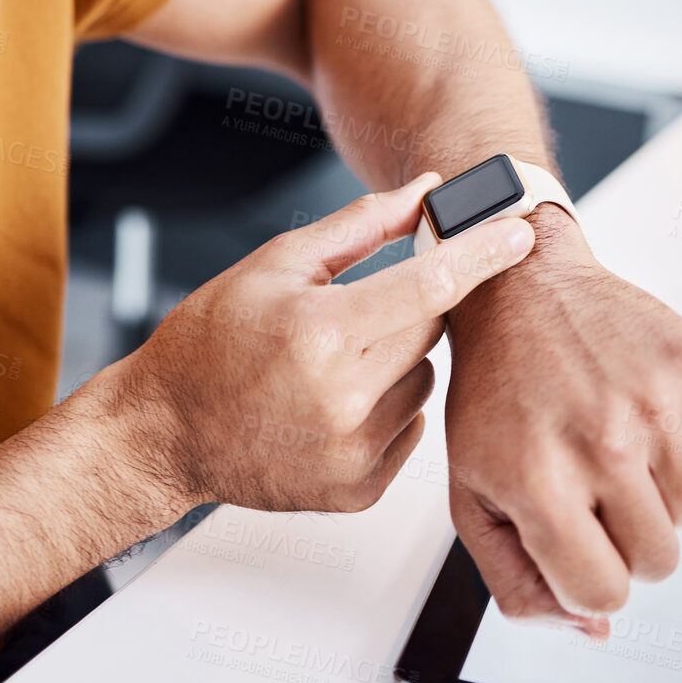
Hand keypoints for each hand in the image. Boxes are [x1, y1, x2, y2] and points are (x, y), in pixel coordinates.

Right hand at [97, 174, 535, 514]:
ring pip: (424, 379)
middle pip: (430, 329)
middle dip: (411, 307)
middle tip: (362, 309)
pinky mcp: (360, 489)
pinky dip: (388, 408)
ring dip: (398, 360)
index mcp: (320, 333)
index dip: (481, 254)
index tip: (518, 232)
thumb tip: (422, 193)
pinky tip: (335, 403)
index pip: (430, 285)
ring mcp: (354, 451)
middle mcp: (342, 398)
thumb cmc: (208, 346)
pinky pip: (411, 429)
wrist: (163, 434)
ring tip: (336, 362)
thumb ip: (358, 226)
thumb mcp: (274, 265)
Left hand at [444, 209, 681, 635]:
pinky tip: (642, 411)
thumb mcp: (473, 492)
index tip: (577, 542)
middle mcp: (600, 442)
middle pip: (660, 560)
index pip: (605, 593)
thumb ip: (518, 580)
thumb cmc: (493, 393)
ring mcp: (653, 401)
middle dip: (629, 538)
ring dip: (657, 491)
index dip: (593, 579)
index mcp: (537, 481)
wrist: (518, 288)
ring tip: (612, 442)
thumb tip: (594, 629)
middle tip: (594, 488)